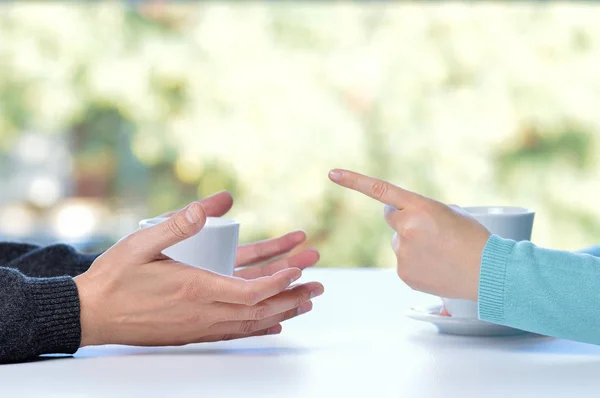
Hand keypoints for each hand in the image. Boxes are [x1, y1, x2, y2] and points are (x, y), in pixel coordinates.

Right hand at [74, 201, 323, 346]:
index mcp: (196, 288)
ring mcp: (200, 325)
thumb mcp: (145, 241)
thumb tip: (220, 200)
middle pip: (261, 308)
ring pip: (252, 321)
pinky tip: (275, 324)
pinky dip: (259, 326)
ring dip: (282, 310)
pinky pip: (235, 331)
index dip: (281, 280)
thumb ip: (184, 222)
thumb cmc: (116, 277)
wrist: (91, 314)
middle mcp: (204, 311)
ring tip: (308, 301)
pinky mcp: (194, 331)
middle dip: (293, 295)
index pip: (252, 290)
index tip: (301, 268)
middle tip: (319, 286)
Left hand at [328, 169, 489, 299]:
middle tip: (430, 230)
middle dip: (404, 219)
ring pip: (399, 241)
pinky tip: (437, 266)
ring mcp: (403, 253)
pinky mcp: (404, 274)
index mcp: (420, 207)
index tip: (332, 173)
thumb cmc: (475, 239)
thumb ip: (422, 211)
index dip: (354, 181)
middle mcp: (406, 228)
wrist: (489, 273)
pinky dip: (416, 263)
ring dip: (413, 243)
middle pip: (391, 217)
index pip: (380, 190)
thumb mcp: (451, 213)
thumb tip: (405, 218)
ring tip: (440, 253)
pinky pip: (404, 262)